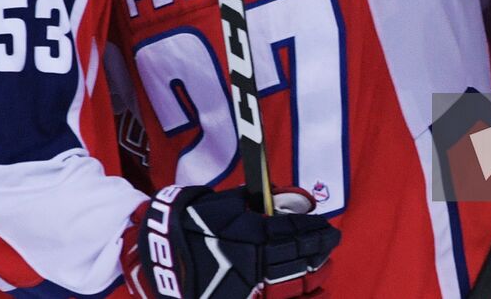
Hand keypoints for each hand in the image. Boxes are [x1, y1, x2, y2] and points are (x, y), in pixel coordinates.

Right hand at [128, 185, 338, 298]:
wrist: (161, 253)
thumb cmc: (194, 221)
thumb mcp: (228, 203)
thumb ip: (262, 203)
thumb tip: (293, 200)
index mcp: (255, 238)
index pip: (297, 234)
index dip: (317, 232)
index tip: (330, 230)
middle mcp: (257, 266)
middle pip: (300, 261)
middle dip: (320, 253)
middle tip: (329, 246)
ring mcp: (251, 290)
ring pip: (293, 289)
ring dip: (313, 279)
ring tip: (322, 271)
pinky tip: (305, 295)